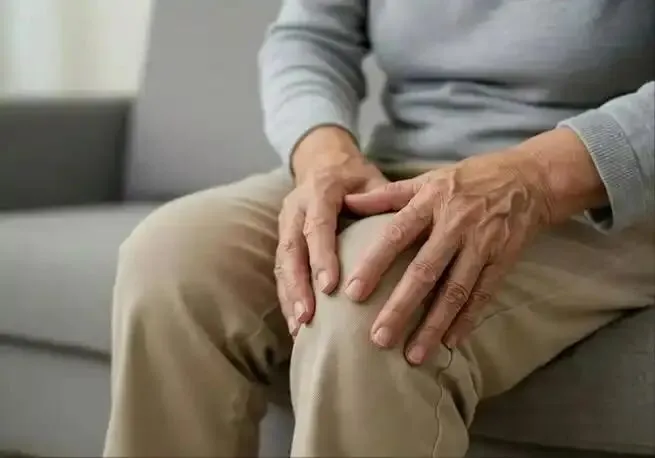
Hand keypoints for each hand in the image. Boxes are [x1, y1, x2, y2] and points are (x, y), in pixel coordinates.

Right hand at [276, 126, 388, 335]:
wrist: (322, 160)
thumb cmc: (354, 175)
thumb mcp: (372, 179)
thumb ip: (384, 202)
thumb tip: (411, 231)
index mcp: (320, 190)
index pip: (318, 225)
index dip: (322, 256)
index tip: (330, 287)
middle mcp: (296, 207)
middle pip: (292, 249)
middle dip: (298, 286)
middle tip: (309, 318)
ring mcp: (285, 224)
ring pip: (281, 263)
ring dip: (289, 297)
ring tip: (300, 329)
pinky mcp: (282, 239)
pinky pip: (280, 271)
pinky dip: (287, 298)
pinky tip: (296, 324)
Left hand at [343, 128, 606, 364]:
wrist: (529, 179)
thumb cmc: (467, 181)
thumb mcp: (427, 180)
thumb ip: (386, 195)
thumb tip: (347, 201)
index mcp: (430, 202)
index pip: (396, 235)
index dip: (374, 264)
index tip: (352, 293)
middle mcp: (455, 225)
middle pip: (424, 271)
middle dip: (401, 307)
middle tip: (378, 339)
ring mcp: (482, 244)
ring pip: (455, 291)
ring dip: (434, 325)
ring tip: (413, 356)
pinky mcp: (503, 260)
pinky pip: (483, 295)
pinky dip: (467, 320)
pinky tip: (450, 343)